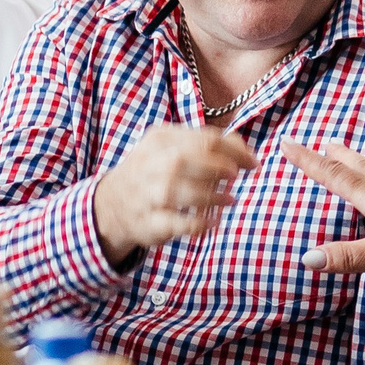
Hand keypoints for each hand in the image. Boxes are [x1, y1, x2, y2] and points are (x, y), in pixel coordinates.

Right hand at [93, 125, 261, 268]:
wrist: (111, 204)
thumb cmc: (153, 171)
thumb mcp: (171, 147)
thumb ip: (205, 144)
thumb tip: (243, 147)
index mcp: (160, 140)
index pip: (203, 139)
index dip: (235, 151)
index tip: (253, 163)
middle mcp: (151, 165)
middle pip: (187, 160)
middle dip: (219, 168)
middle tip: (236, 176)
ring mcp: (147, 195)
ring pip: (179, 192)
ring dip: (211, 196)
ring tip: (229, 200)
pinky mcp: (149, 223)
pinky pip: (175, 224)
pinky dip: (198, 224)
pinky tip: (214, 222)